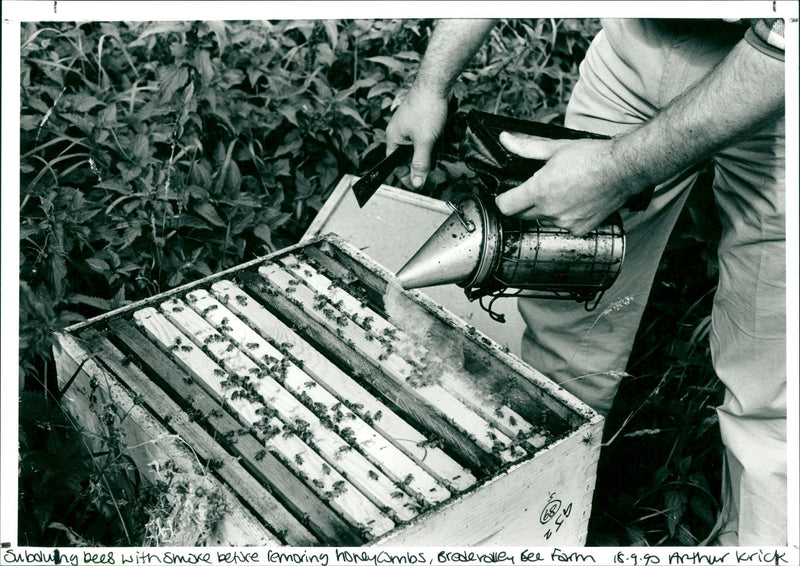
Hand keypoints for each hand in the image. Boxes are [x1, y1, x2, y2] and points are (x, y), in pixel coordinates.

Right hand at [385, 87, 448, 187]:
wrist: (436, 84)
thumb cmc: (427, 108)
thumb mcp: (424, 141)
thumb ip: (420, 164)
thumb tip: (417, 183)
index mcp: (394, 138)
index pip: (395, 165)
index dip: (406, 175)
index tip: (419, 182)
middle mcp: (400, 133)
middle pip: (411, 158)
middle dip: (426, 157)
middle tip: (434, 149)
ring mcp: (411, 127)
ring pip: (423, 148)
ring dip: (434, 146)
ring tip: (438, 134)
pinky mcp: (421, 121)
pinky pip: (429, 138)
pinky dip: (437, 138)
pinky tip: (441, 130)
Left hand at [494, 132, 643, 235]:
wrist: (623, 169)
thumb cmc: (591, 156)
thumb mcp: (555, 148)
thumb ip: (526, 147)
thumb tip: (505, 139)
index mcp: (540, 190)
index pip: (506, 206)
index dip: (503, 199)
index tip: (507, 194)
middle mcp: (550, 210)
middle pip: (521, 215)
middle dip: (522, 203)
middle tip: (536, 188)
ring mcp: (565, 223)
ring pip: (542, 220)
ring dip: (545, 210)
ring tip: (561, 191)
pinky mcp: (579, 230)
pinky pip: (561, 226)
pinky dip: (564, 217)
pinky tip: (575, 201)